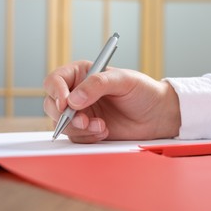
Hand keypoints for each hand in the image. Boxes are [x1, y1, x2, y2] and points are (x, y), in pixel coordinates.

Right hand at [44, 61, 180, 142]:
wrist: (157, 115)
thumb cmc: (143, 91)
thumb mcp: (123, 80)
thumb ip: (97, 84)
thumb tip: (73, 99)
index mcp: (83, 74)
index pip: (55, 81)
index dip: (56, 92)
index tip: (65, 104)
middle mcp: (78, 93)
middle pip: (52, 104)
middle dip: (65, 116)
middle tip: (84, 120)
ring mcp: (82, 113)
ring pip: (61, 124)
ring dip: (78, 128)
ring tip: (102, 126)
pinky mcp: (87, 130)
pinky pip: (75, 136)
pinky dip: (87, 137)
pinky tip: (105, 131)